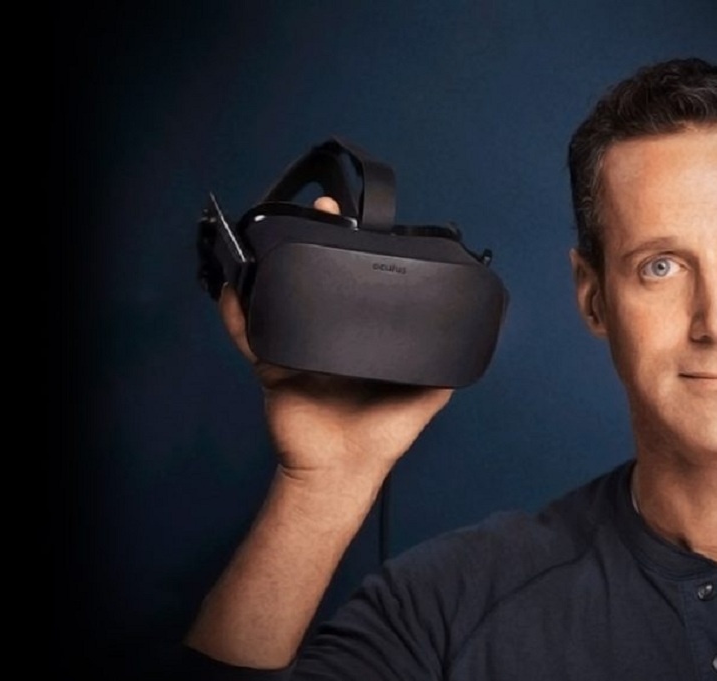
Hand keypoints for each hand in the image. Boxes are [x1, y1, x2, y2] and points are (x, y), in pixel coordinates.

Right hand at [217, 197, 452, 484]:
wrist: (342, 470)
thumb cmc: (383, 434)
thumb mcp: (427, 392)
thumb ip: (447, 361)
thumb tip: (483, 329)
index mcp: (362, 336)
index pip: (359, 284)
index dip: (359, 251)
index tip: (364, 223)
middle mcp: (328, 334)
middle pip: (319, 278)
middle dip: (319, 240)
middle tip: (326, 209)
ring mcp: (297, 345)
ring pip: (283, 296)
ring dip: (278, 262)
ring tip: (279, 230)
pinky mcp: (272, 365)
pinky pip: (250, 335)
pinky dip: (237, 313)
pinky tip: (234, 287)